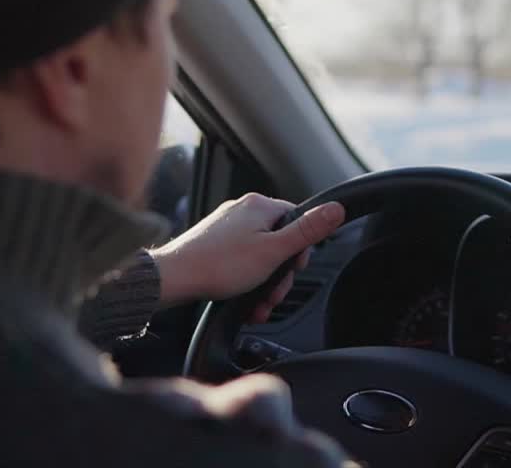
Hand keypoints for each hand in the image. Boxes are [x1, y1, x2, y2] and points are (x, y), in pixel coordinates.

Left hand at [149, 193, 345, 321]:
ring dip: (263, 284)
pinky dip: (245, 282)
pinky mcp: (213, 243)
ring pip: (259, 255)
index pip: (297, 220)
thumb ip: (307, 231)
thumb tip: (336, 209)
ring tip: (256, 305)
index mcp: (259, 205)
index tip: (292, 270)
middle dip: (279, 275)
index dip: (300, 250)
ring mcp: (226, 227)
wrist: (174, 279)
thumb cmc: (219, 265)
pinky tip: (243, 301)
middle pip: (278, 241)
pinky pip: (240, 261)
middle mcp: (242, 210)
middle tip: (271, 295)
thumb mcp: (274, 251)